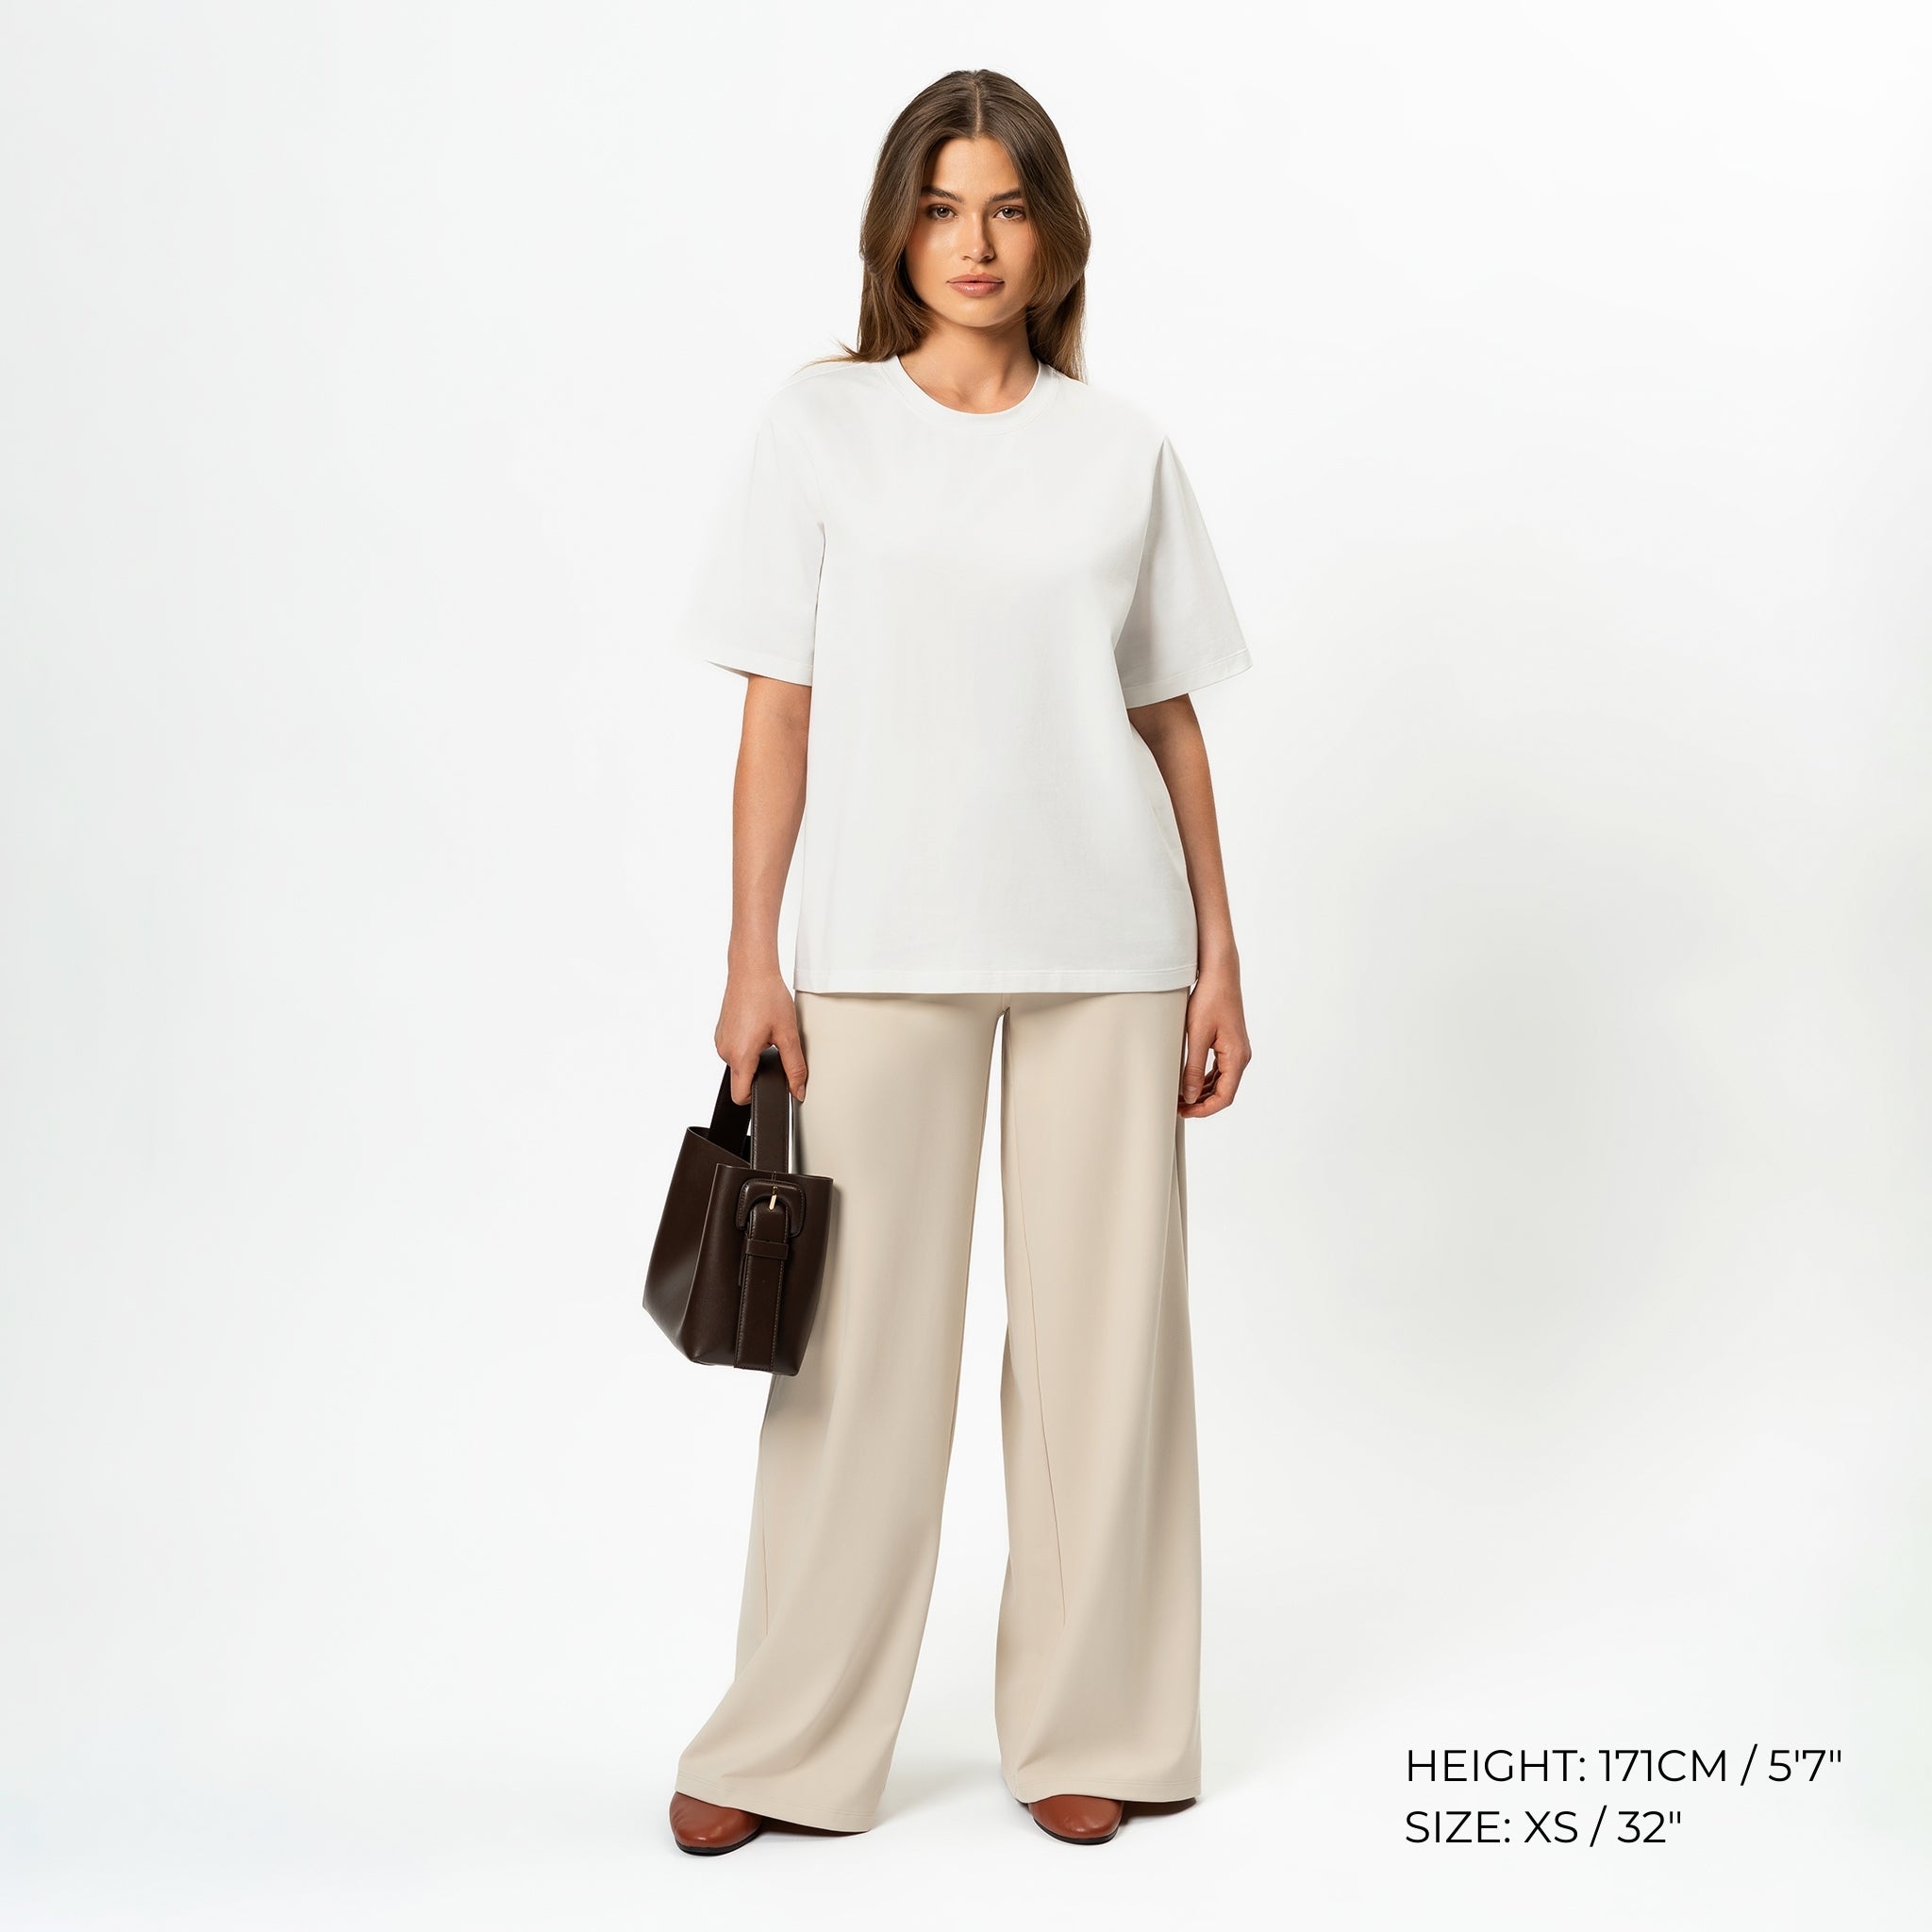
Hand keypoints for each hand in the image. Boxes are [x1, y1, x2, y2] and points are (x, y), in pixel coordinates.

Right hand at [716, 961, 807, 1102]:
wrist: (751, 969)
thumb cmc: (767, 995)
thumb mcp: (788, 1034)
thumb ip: (794, 1067)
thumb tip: (798, 1090)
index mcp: (741, 1056)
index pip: (740, 1097)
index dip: (757, 1097)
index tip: (771, 1087)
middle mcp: (725, 1051)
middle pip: (742, 1079)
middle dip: (761, 1070)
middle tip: (776, 1047)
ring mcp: (720, 1040)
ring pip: (739, 1063)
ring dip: (754, 1056)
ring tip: (767, 1033)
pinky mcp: (721, 1031)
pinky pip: (734, 1049)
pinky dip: (747, 1044)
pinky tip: (758, 1026)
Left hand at [1179, 965, 1249, 1116]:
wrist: (1220, 975)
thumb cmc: (1210, 1000)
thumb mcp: (1197, 1036)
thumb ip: (1192, 1068)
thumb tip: (1188, 1095)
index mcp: (1237, 1057)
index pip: (1224, 1097)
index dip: (1204, 1109)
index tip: (1184, 1112)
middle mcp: (1241, 1057)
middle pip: (1224, 1092)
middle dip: (1201, 1103)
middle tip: (1177, 1107)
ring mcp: (1237, 1051)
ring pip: (1221, 1082)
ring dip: (1202, 1092)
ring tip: (1180, 1096)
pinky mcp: (1230, 1044)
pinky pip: (1219, 1070)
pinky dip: (1205, 1079)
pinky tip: (1189, 1081)